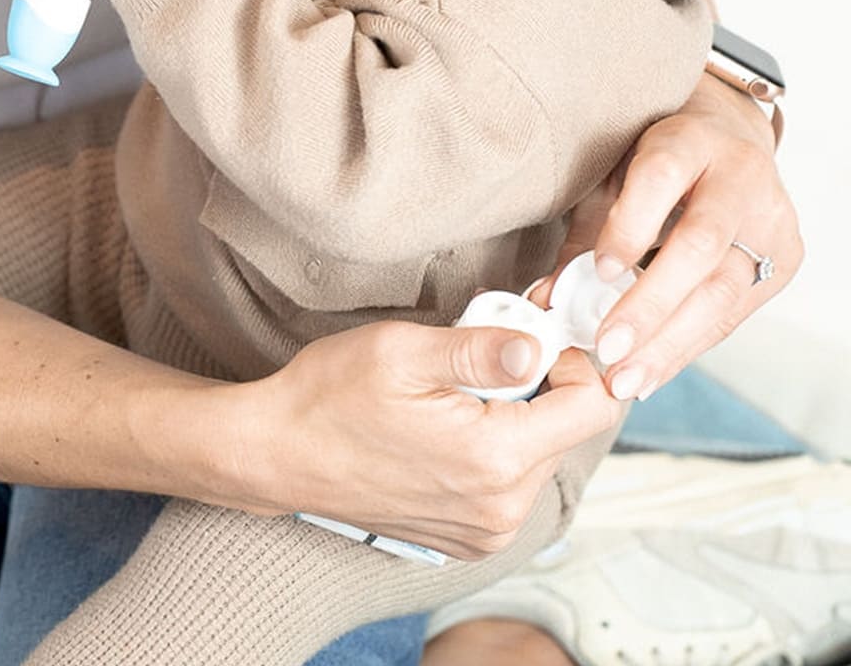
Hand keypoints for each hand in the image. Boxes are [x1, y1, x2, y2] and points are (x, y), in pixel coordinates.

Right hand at [225, 321, 621, 558]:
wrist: (277, 453)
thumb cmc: (329, 395)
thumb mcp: (401, 351)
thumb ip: (481, 350)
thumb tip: (541, 344)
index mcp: (494, 459)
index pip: (592, 408)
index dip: (576, 359)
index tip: (536, 330)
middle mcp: (501, 507)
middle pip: (566, 431)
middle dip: (539, 381)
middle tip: (482, 347)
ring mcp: (485, 530)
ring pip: (538, 456)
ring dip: (514, 414)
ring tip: (453, 388)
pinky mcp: (468, 538)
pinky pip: (510, 483)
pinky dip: (493, 447)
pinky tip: (445, 424)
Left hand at [533, 72, 800, 402]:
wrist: (729, 139)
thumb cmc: (659, 158)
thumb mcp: (615, 174)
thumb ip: (586, 231)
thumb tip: (549, 297)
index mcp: (691, 140)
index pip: (660, 179)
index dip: (629, 227)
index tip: (599, 271)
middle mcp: (740, 178)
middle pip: (700, 246)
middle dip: (650, 305)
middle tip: (608, 348)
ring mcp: (769, 219)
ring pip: (723, 290)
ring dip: (669, 343)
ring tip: (626, 377)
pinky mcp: (784, 257)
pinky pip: (734, 312)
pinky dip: (688, 345)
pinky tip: (653, 371)